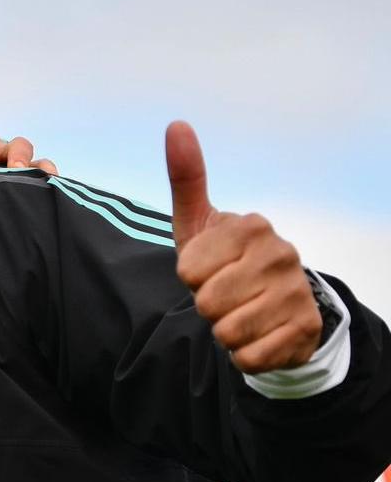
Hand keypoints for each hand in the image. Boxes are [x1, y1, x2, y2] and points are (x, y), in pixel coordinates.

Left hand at [168, 120, 320, 372]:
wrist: (275, 306)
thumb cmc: (224, 261)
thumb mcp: (198, 223)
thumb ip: (187, 178)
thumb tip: (176, 124)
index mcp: (252, 226)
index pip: (189, 270)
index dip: (191, 277)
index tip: (208, 269)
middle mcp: (281, 253)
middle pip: (207, 302)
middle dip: (206, 306)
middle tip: (224, 295)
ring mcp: (297, 290)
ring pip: (227, 331)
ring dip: (224, 331)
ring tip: (239, 313)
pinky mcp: (305, 328)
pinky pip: (248, 357)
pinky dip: (244, 355)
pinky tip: (258, 335)